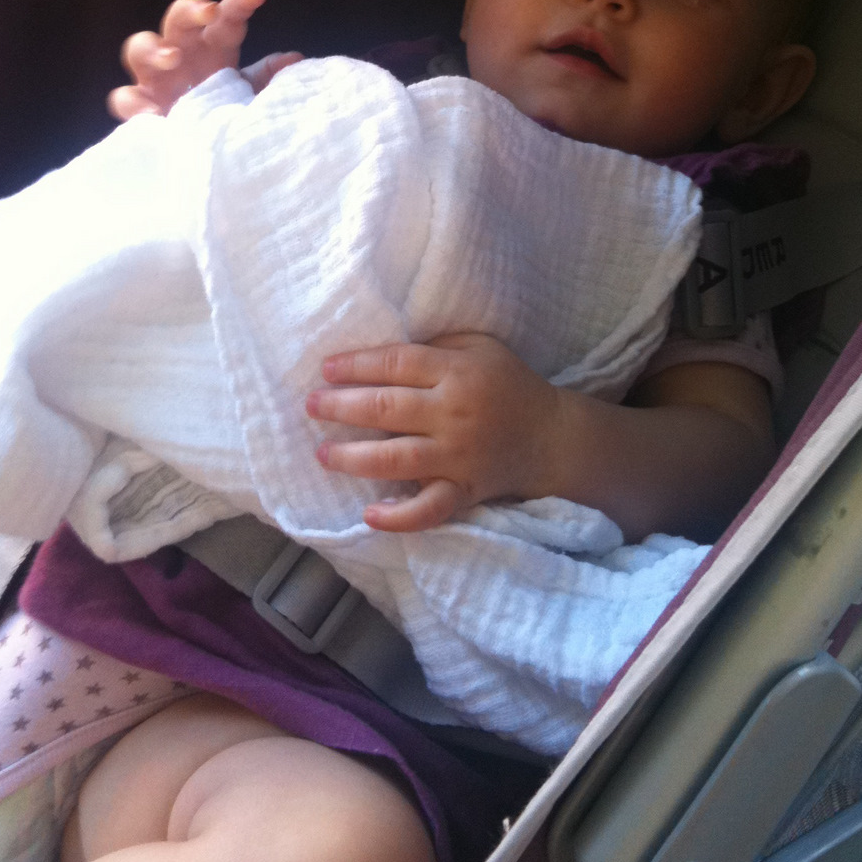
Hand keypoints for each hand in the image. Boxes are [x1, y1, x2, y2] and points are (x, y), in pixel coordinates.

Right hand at [107, 0, 302, 119]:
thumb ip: (268, 78)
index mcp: (214, 48)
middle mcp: (182, 55)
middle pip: (177, 18)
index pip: (225, 17)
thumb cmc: (231, 115)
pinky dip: (135, 102)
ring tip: (173, 59)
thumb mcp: (253, 96)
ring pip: (139, 47)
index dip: (240, 2)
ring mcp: (157, 80)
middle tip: (208, 13)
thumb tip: (294, 60)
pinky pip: (125, 98)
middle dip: (190, 9)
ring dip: (154, 49)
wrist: (211, 157)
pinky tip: (154, 112)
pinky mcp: (140, 107)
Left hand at [307, 333, 562, 530]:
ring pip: (397, 459)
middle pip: (387, 409)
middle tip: (311, 407)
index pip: (396, 364)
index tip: (326, 369)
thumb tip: (379, 348)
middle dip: (341, 407)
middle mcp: (454, 413)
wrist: (550, 437)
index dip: (356, 366)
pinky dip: (400, 516)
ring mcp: (459, 456)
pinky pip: (430, 509)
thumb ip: (435, 345)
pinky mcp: (465, 491)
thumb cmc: (506, 383)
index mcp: (457, 371)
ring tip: (323, 455)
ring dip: (353, 458)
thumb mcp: (478, 347)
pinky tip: (370, 514)